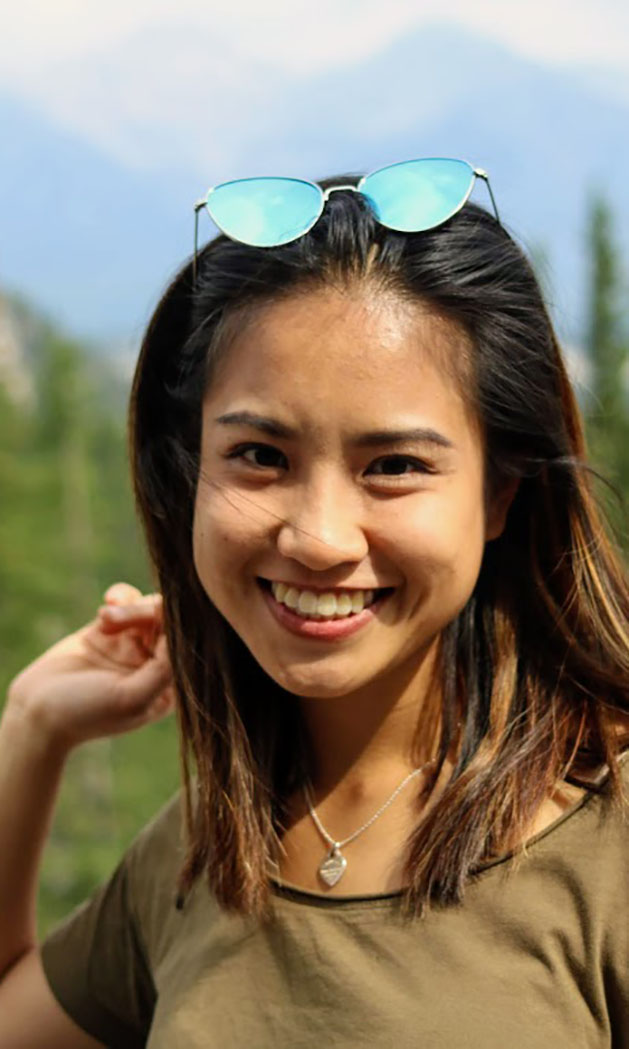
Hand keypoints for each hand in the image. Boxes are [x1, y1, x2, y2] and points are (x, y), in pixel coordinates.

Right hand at [6, 583, 174, 752]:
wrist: (36, 710)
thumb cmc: (86, 713)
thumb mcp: (133, 697)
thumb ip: (165, 668)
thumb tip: (187, 635)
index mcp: (170, 686)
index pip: (188, 646)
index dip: (178, 626)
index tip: (158, 619)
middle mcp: (156, 664)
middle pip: (170, 622)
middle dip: (148, 613)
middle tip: (114, 619)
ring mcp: (132, 644)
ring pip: (149, 607)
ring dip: (130, 606)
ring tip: (104, 619)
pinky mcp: (109, 629)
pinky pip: (128, 600)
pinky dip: (120, 596)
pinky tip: (104, 610)